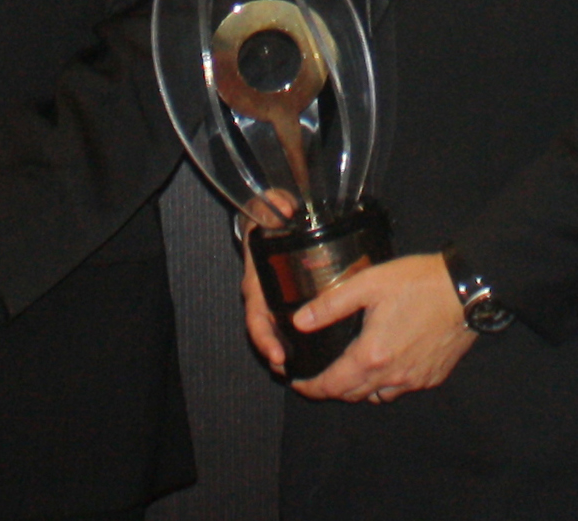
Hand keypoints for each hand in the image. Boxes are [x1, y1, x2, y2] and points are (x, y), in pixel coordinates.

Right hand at [238, 195, 292, 373]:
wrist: (275, 215)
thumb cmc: (270, 214)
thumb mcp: (268, 206)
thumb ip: (273, 204)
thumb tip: (282, 206)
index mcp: (257, 281)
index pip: (256, 316)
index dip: (264, 338)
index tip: (276, 354)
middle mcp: (265, 295)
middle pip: (268, 333)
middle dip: (277, 355)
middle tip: (293, 373)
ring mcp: (278, 300)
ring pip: (281, 332)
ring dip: (291, 352)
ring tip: (308, 371)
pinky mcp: (293, 300)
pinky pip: (296, 324)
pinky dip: (304, 340)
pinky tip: (321, 352)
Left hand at [288, 253, 476, 403]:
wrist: (466, 290)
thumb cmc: (418, 283)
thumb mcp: (368, 284)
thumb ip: (330, 304)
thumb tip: (299, 321)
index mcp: (371, 355)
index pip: (332, 385)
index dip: (311, 388)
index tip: (298, 383)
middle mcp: (392, 376)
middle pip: (353, 395)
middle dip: (332, 389)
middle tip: (321, 376)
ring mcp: (415, 380)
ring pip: (378, 396)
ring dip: (360, 389)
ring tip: (352, 370)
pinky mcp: (432, 377)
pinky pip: (402, 389)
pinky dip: (387, 383)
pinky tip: (387, 363)